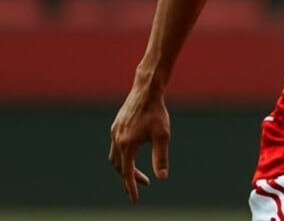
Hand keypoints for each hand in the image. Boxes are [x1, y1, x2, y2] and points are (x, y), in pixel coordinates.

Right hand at [108, 83, 170, 201]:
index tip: (135, 200)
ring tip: (137, 173)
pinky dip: (122, 156)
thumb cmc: (157, 112)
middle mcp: (117, 140)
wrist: (146, 90)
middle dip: (129, 178)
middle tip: (143, 184)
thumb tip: (162, 178)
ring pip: (114, 157)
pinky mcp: (116, 126)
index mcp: (127, 144)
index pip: (127, 173)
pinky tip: (132, 153)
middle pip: (118, 167)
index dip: (131, 187)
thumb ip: (160, 157)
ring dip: (124, 167)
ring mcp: (114, 132)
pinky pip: (115, 147)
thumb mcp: (162, 136)